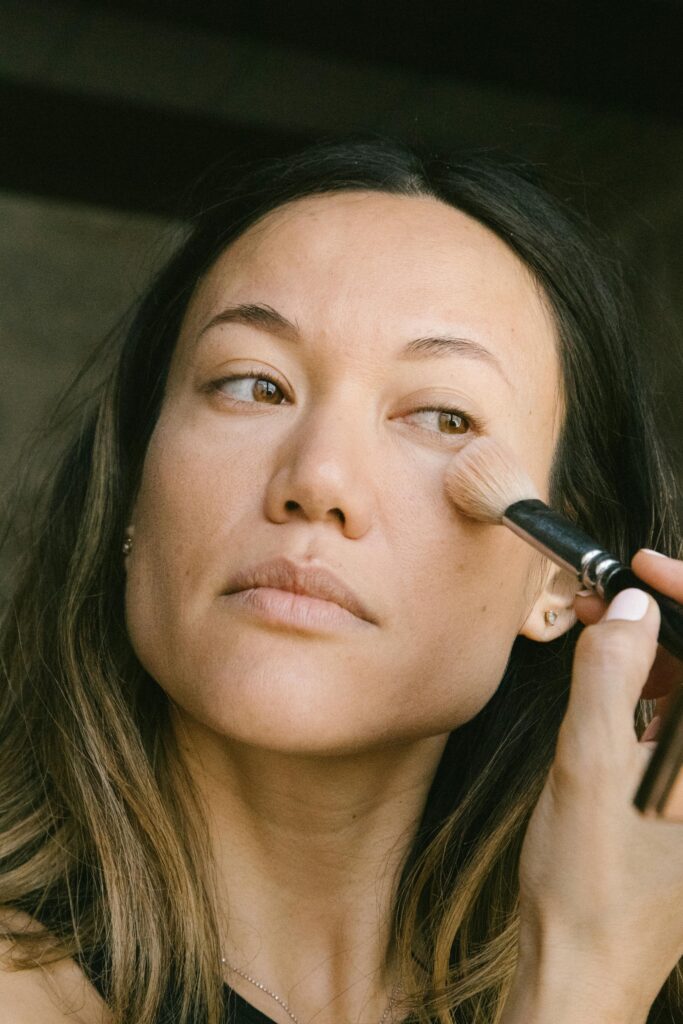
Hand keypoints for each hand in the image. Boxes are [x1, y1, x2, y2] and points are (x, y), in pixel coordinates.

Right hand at [503, 550, 682, 1023]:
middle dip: (664, 622)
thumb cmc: (586, 893)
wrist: (579, 974)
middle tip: (607, 595)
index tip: (642, 570)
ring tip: (597, 628)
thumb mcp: (586, 775)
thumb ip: (608, 683)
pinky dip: (646, 688)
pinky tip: (606, 679)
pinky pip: (677, 723)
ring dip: (652, 652)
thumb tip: (632, 610)